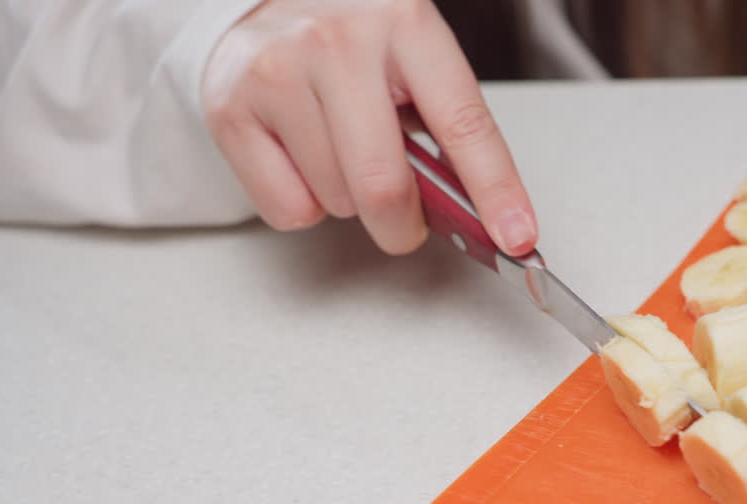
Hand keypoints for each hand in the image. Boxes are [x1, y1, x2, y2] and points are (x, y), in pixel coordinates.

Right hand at [200, 0, 536, 255]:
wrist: (259, 3)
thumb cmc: (352, 41)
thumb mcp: (413, 60)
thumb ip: (445, 127)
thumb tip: (483, 213)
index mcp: (405, 23)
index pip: (462, 123)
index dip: (495, 190)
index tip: (515, 236)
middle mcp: (338, 42)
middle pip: (383, 186)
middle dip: (404, 227)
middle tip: (407, 223)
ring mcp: (277, 73)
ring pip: (336, 202)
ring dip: (349, 201)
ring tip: (340, 150)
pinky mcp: (230, 109)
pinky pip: (289, 209)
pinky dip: (304, 203)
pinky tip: (301, 155)